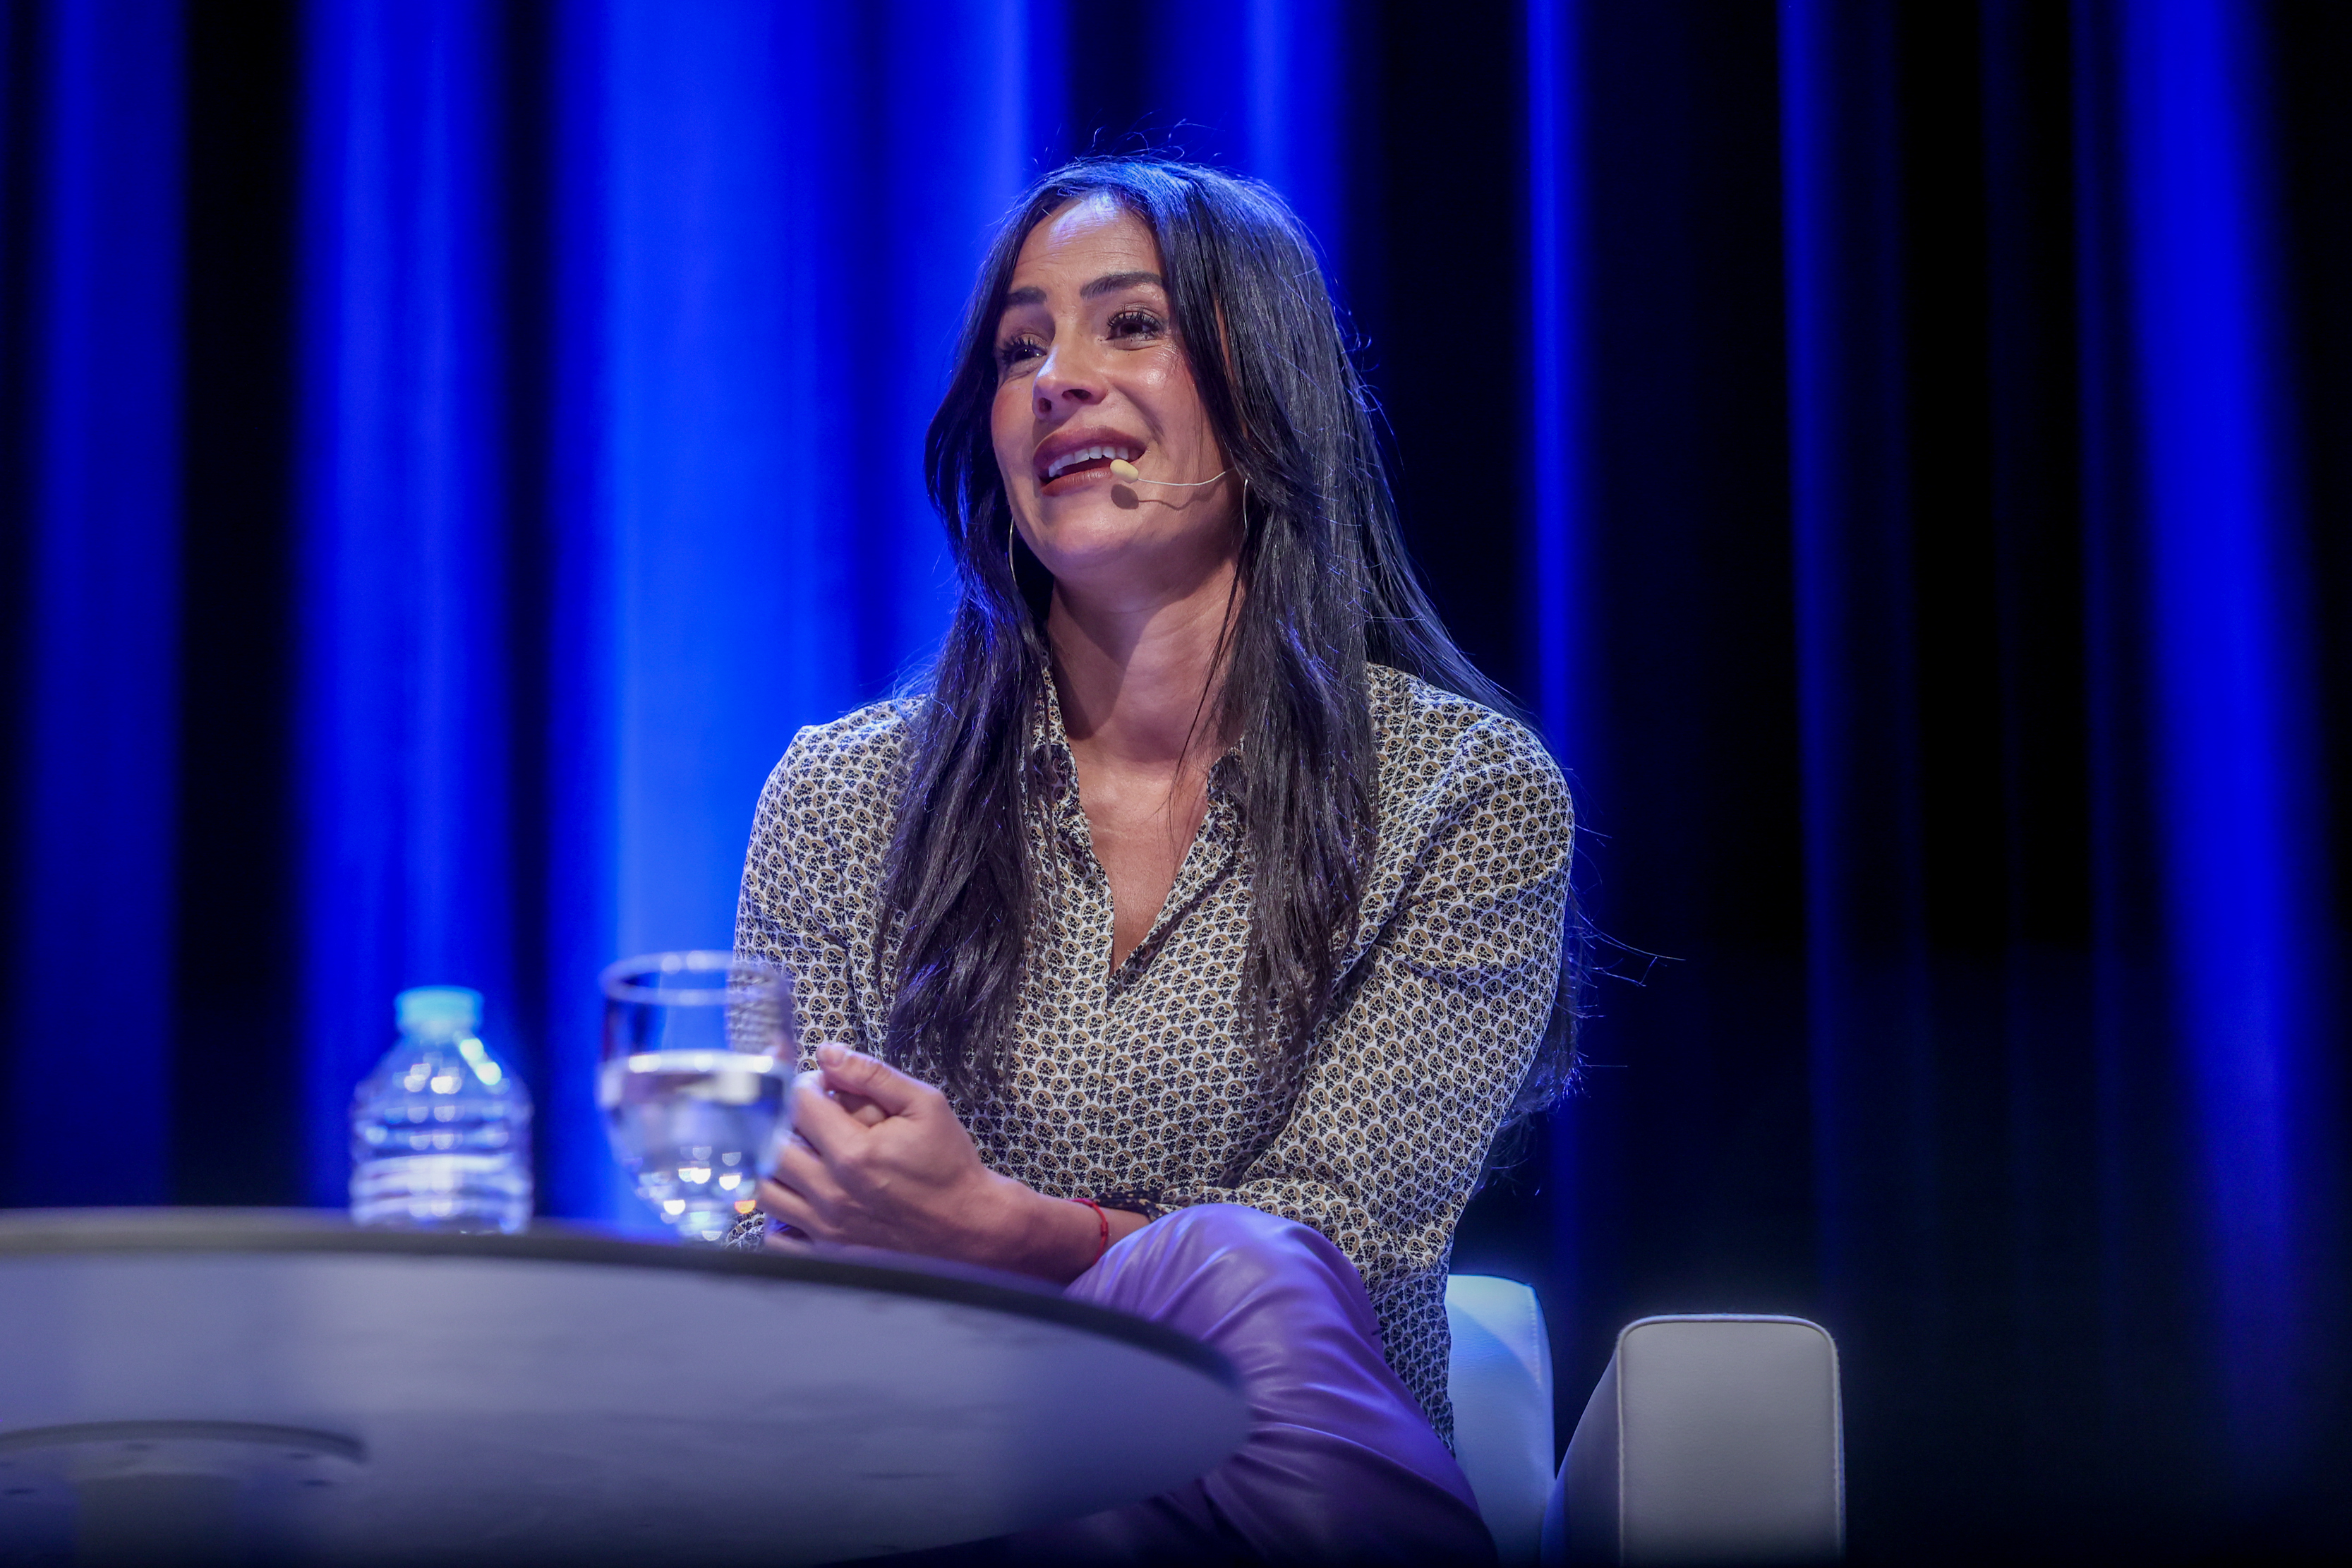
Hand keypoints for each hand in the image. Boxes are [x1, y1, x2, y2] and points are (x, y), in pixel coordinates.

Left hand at [758, 1043, 1092, 1276]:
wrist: (971, 1227)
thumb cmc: (950, 1167)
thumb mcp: (925, 1106)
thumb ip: (873, 1075)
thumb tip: (828, 1053)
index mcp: (854, 1154)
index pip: (797, 1103)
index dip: (805, 1084)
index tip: (821, 1086)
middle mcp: (832, 1194)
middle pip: (770, 1144)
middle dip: (785, 1120)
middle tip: (810, 1117)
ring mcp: (826, 1228)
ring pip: (765, 1188)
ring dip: (774, 1162)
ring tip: (801, 1152)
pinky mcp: (827, 1254)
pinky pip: (774, 1235)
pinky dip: (776, 1213)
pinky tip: (798, 1195)